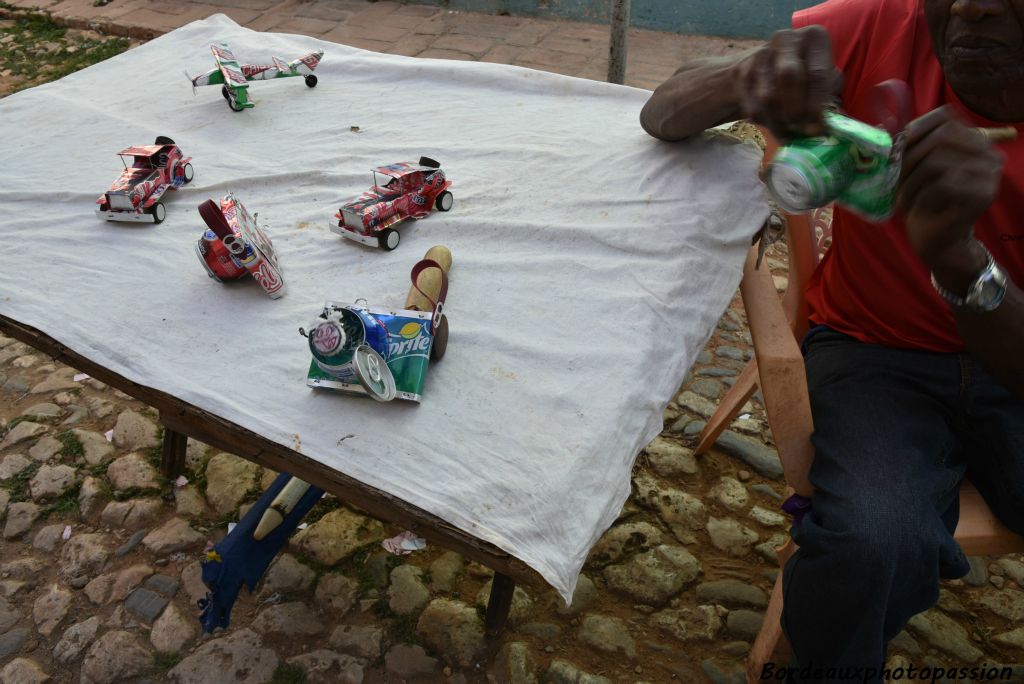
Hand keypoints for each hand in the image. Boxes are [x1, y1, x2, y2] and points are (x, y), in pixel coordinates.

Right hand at [735, 26, 842, 139]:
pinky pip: (754, 106)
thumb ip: (828, 91)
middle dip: (796, 111)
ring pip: (768, 96)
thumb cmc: (804, 72)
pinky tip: (777, 127)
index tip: (819, 128)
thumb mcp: (823, 74)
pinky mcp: (742, 73)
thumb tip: (828, 121)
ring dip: (780, 122)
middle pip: (788, 77)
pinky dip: (766, 123)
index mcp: (813, 37)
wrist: (764, 65)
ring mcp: (760, 55)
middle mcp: (785, 39)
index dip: (817, 105)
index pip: (817, 74)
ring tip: (791, 134)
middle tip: (803, 131)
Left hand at [897, 106, 1004, 273]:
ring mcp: (989, 174)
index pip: (946, 117)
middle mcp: (988, 153)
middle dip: (910, 157)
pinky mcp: (982, 195)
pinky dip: (922, 195)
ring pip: (938, 161)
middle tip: (896, 179)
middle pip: (941, 137)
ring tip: (904, 197)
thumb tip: (881, 125)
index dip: (918, 126)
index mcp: (974, 141)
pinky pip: (943, 184)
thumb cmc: (925, 202)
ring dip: (912, 181)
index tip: (898, 143)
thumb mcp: (917, 169)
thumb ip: (910, 146)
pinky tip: (918, 207)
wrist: (938, 240)